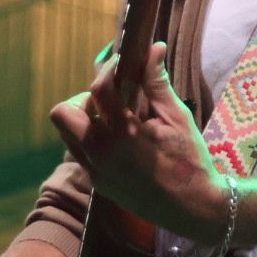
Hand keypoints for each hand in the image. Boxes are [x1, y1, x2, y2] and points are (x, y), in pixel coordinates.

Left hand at [50, 43, 225, 242]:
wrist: (193, 208)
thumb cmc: (189, 159)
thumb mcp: (177, 117)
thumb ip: (157, 83)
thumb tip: (153, 48)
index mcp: (122, 133)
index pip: (98, 89)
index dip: (108, 68)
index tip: (121, 62)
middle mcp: (100, 153)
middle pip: (62, 113)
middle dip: (82, 98)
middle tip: (110, 97)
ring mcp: (95, 172)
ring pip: (66, 134)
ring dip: (83, 120)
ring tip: (113, 117)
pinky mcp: (97, 184)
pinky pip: (80, 153)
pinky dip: (91, 139)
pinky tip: (118, 139)